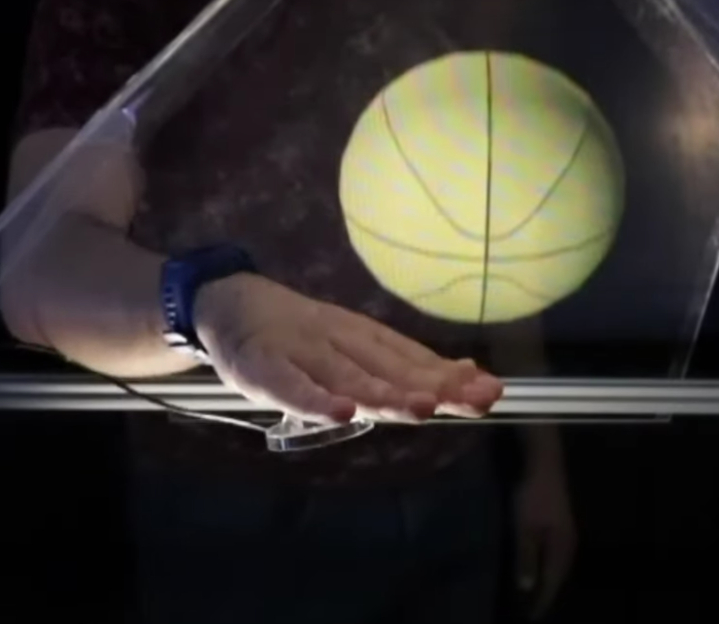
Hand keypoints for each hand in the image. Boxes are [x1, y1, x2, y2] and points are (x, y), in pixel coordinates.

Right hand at [194, 273, 502, 422]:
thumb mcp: (355, 347)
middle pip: (391, 367)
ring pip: (348, 376)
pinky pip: (290, 387)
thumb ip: (403, 366)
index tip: (491, 391)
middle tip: (476, 399)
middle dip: (434, 385)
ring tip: (423, 408)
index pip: (412, 359)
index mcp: (363, 337)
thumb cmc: (300, 336)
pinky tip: (341, 415)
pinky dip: (314, 400)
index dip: (450, 376)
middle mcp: (340, 340)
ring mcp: (301, 352)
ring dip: (385, 393)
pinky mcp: (262, 367)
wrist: (228, 304)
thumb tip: (469, 374)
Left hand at [514, 465, 576, 619]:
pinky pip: (558, 555)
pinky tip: (541, 568)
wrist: (545, 465)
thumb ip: (526, 557)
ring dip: (550, 581)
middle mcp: (570, 544)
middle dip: (548, 594)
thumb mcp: (525, 528)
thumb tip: (528, 587)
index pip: (553, 582)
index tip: (532, 617)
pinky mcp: (563, 525)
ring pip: (560, 566)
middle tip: (534, 610)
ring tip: (537, 595)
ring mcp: (568, 533)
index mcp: (562, 547)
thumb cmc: (533, 496)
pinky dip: (550, 567)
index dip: (542, 600)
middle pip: (560, 576)